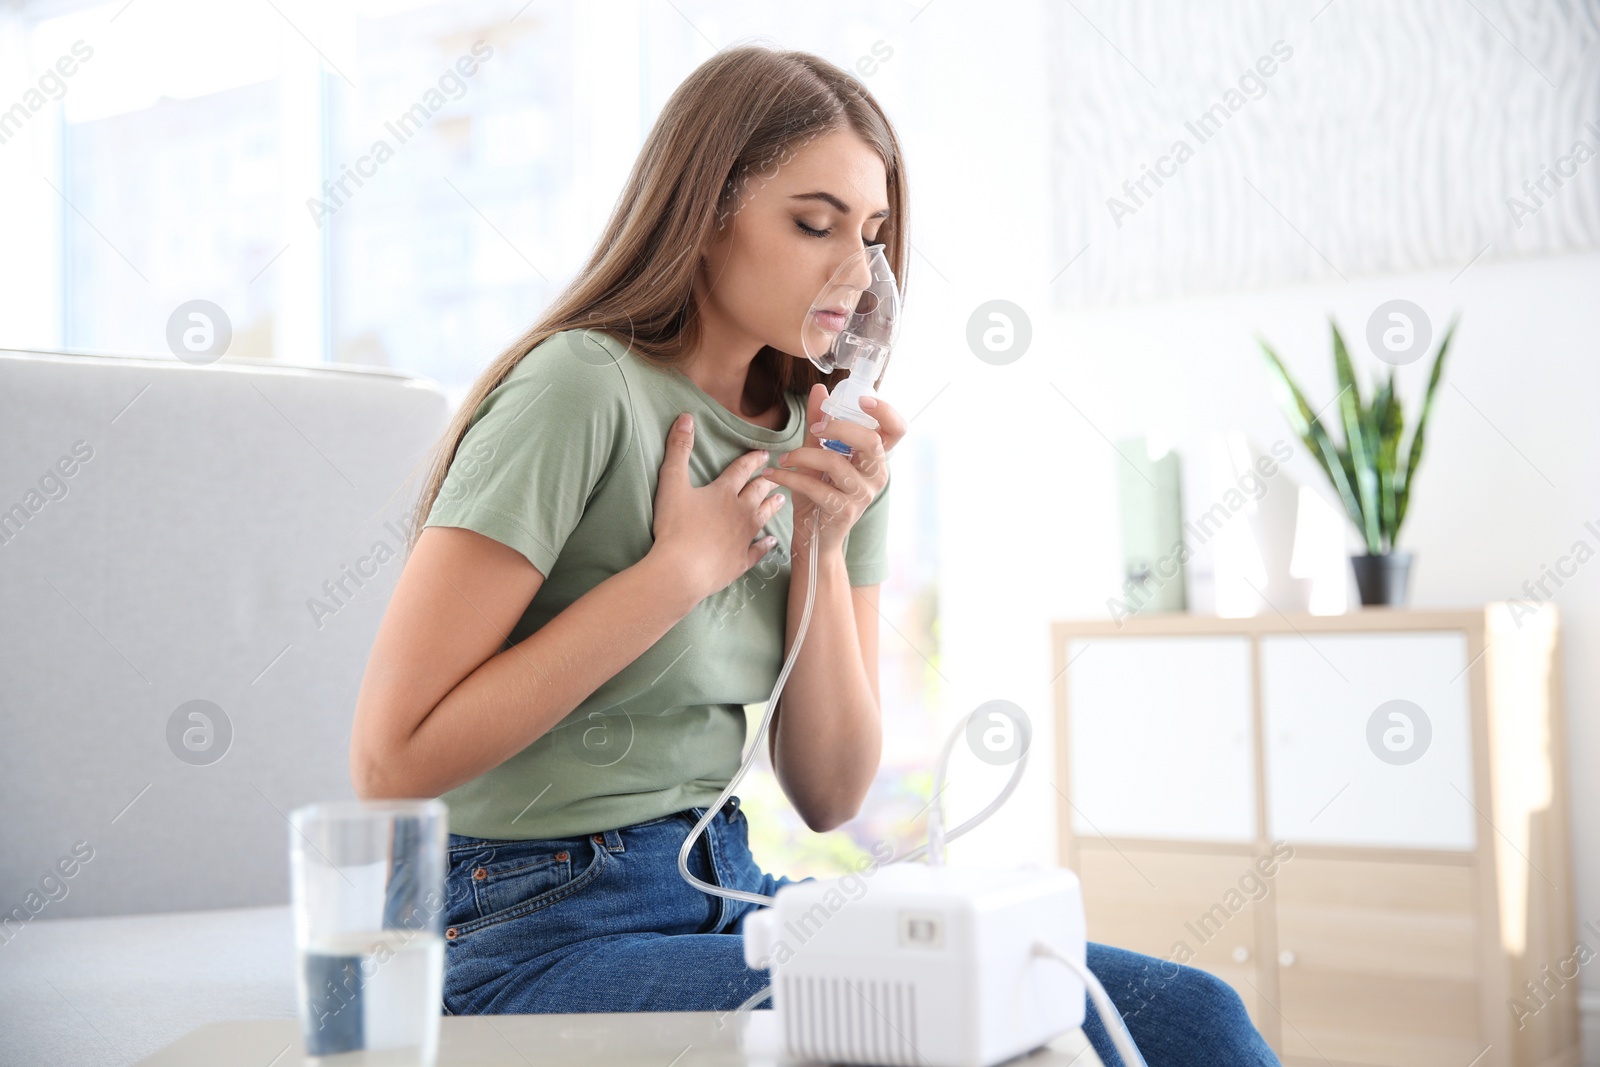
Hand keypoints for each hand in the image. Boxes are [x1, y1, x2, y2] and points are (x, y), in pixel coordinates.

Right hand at [648, 412, 785, 601]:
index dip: (752, 460)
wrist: (683, 569)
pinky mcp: (742, 560)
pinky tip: (772, 542)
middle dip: (767, 481)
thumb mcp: (671, 482)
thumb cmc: (675, 526)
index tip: (764, 454)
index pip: (742, 470)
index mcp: (724, 492)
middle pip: (758, 492)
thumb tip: (686, 418)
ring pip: (764, 516)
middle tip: (777, 475)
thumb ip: (678, 449)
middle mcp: (741, 511)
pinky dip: (766, 544)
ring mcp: (744, 537)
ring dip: (772, 506)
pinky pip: (758, 550)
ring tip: (781, 499)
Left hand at [764, 383, 904, 558]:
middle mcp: (877, 474)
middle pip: (870, 441)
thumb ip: (820, 423)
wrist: (813, 537)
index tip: (860, 400)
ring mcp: (863, 495)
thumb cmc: (819, 492)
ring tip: (784, 458)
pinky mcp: (844, 511)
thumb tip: (819, 390)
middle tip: (813, 429)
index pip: (897, 429)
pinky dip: (790, 477)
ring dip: (803, 455)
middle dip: (837, 427)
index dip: (885, 411)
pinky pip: (816, 487)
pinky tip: (774, 474)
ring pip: (835, 462)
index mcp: (876, 457)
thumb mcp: (818, 454)